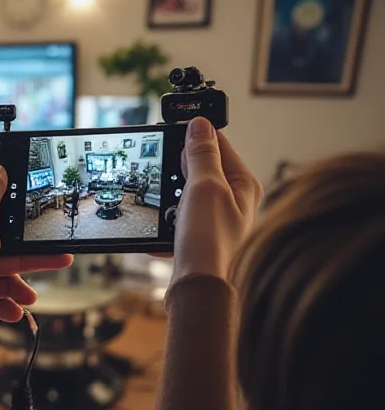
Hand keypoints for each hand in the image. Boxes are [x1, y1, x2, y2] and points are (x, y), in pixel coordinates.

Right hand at [171, 117, 261, 285]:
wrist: (196, 284)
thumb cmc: (209, 240)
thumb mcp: (204, 186)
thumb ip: (202, 154)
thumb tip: (199, 125)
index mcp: (244, 184)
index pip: (220, 143)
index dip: (195, 136)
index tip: (174, 132)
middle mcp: (235, 200)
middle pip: (202, 166)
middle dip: (180, 168)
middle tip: (169, 174)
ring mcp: (217, 217)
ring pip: (187, 190)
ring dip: (171, 194)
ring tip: (170, 207)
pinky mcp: (200, 233)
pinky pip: (178, 214)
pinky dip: (168, 217)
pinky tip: (166, 225)